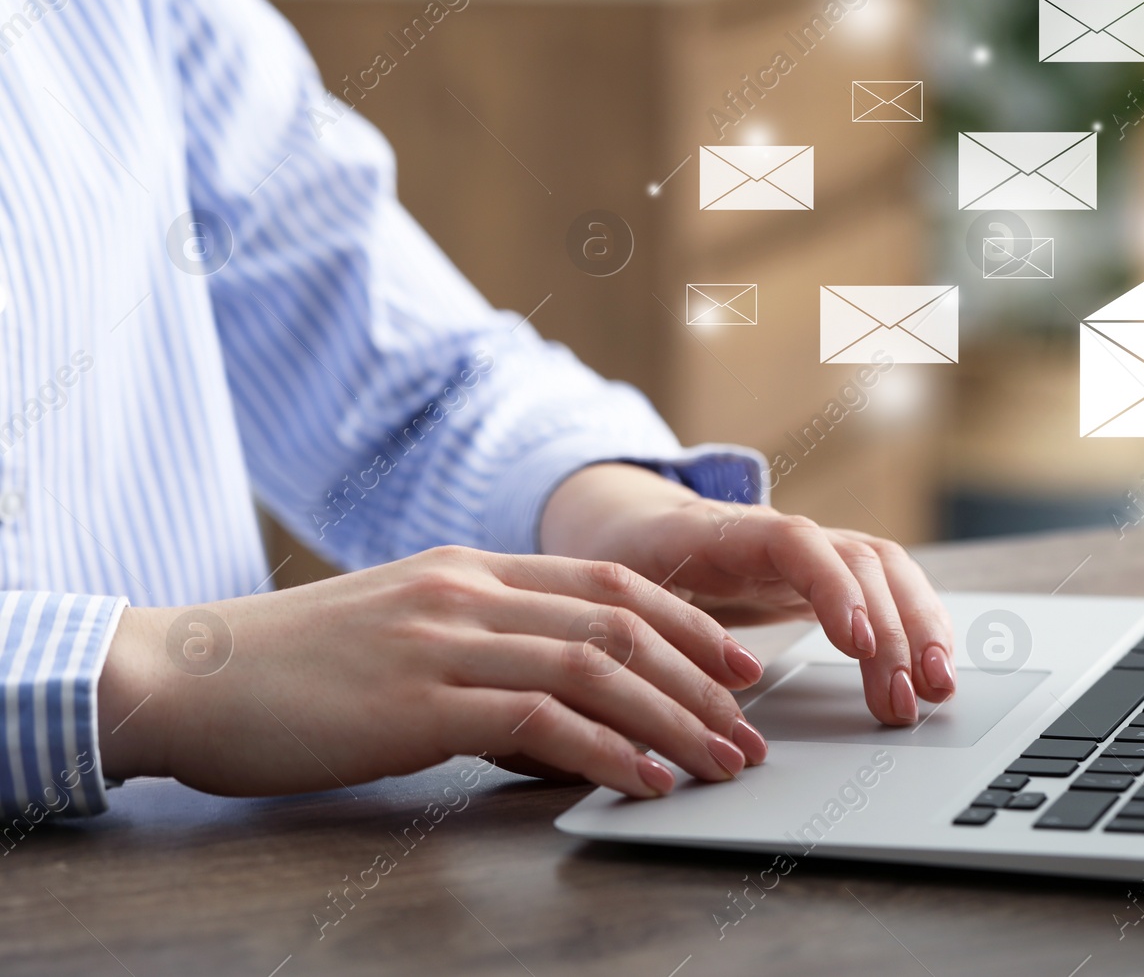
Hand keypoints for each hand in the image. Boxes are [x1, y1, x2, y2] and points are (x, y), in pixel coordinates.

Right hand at [96, 547, 770, 798]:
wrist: (187, 676)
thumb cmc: (293, 668)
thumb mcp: (402, 632)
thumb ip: (481, 647)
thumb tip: (560, 709)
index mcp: (469, 569)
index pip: (608, 582)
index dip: (687, 622)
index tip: (737, 662)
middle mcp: (469, 592)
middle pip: (621, 622)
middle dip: (701, 677)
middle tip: (751, 726)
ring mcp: (445, 640)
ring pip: (596, 668)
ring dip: (675, 719)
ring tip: (723, 761)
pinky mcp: (418, 701)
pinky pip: (541, 719)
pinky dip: (609, 751)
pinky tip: (647, 779)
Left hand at [541, 464, 956, 725]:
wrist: (634, 530)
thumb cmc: (623, 563)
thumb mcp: (619, 591)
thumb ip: (645, 627)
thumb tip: (681, 690)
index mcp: (726, 532)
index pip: (796, 543)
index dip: (832, 588)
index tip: (855, 642)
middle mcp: (782, 535)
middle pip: (860, 560)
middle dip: (895, 628)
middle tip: (911, 695)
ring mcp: (813, 552)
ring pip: (887, 572)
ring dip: (919, 629)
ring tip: (938, 689)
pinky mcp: (830, 577)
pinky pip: (889, 590)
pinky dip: (918, 626)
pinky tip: (934, 670)